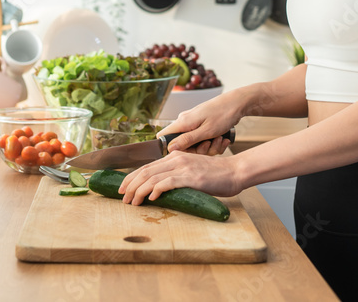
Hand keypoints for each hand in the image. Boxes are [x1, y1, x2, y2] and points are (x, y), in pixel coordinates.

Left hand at [118, 149, 242, 204]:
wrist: (235, 171)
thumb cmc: (216, 175)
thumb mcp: (192, 171)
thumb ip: (177, 176)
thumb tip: (160, 189)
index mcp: (175, 157)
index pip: (147, 166)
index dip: (132, 177)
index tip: (123, 188)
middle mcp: (176, 159)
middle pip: (145, 171)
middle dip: (130, 185)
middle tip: (122, 197)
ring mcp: (183, 167)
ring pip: (152, 177)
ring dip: (138, 190)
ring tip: (132, 202)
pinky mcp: (190, 177)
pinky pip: (167, 183)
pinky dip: (155, 190)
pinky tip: (150, 199)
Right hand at [157, 90, 241, 153]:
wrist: (237, 103)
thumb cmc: (223, 114)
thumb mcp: (206, 131)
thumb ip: (187, 140)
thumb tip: (170, 148)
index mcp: (182, 122)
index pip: (163, 137)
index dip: (171, 149)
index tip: (187, 153)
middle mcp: (185, 122)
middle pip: (182, 145)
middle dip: (199, 150)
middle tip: (210, 145)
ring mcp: (194, 124)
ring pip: (195, 144)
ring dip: (210, 147)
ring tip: (220, 140)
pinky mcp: (202, 126)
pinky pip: (203, 140)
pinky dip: (213, 142)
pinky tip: (222, 139)